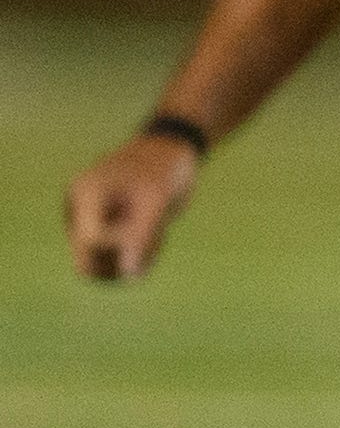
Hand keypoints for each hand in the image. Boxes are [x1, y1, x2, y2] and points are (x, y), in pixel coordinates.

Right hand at [66, 131, 198, 280]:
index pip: (91, 241)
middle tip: (156, 238)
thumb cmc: (164, 167)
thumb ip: (143, 235)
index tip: (147, 226)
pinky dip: (140, 256)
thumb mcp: (158, 198)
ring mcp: (90, 223)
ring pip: (104, 267)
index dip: (121, 244)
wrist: (172, 150)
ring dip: (135, 260)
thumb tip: (130, 277)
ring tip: (159, 232)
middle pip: (88, 261)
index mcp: (86, 194)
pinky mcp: (104, 232)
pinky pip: (116, 261)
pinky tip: (157, 234)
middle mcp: (79, 212)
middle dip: (124, 260)